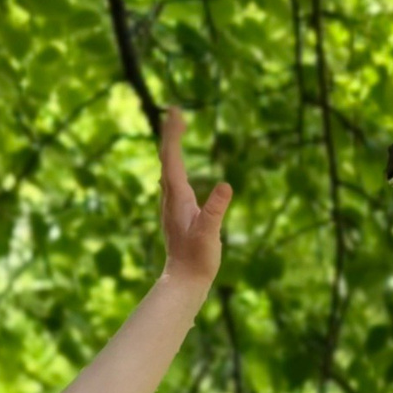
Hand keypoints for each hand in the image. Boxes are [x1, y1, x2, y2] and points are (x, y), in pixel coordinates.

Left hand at [158, 105, 231, 294]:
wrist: (184, 281)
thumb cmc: (197, 259)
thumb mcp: (210, 234)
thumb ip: (215, 210)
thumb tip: (225, 186)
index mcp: (177, 197)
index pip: (172, 158)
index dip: (173, 134)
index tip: (175, 111)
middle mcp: (170, 197)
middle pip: (167, 158)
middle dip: (171, 134)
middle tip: (174, 111)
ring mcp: (172, 205)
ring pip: (168, 168)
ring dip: (171, 147)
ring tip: (175, 130)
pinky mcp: (177, 212)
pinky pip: (173, 180)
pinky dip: (174, 164)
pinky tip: (176, 168)